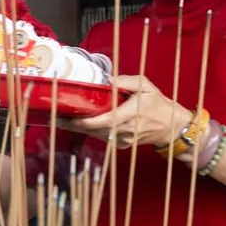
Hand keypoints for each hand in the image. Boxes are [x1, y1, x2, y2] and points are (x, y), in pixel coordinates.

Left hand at [69, 75, 193, 150]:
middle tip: (56, 115)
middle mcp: (124, 130)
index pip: (101, 121)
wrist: (170, 127)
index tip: (66, 114)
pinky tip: (80, 123)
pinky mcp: (120, 145)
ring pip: (95, 135)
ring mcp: (121, 140)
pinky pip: (101, 137)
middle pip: (93, 129)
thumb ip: (127, 81)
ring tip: (62, 118)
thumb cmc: (158, 104)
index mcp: (130, 114)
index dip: (81, 120)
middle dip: (73, 124)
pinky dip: (91, 130)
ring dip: (79, 128)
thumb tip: (108, 80)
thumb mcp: (146, 86)